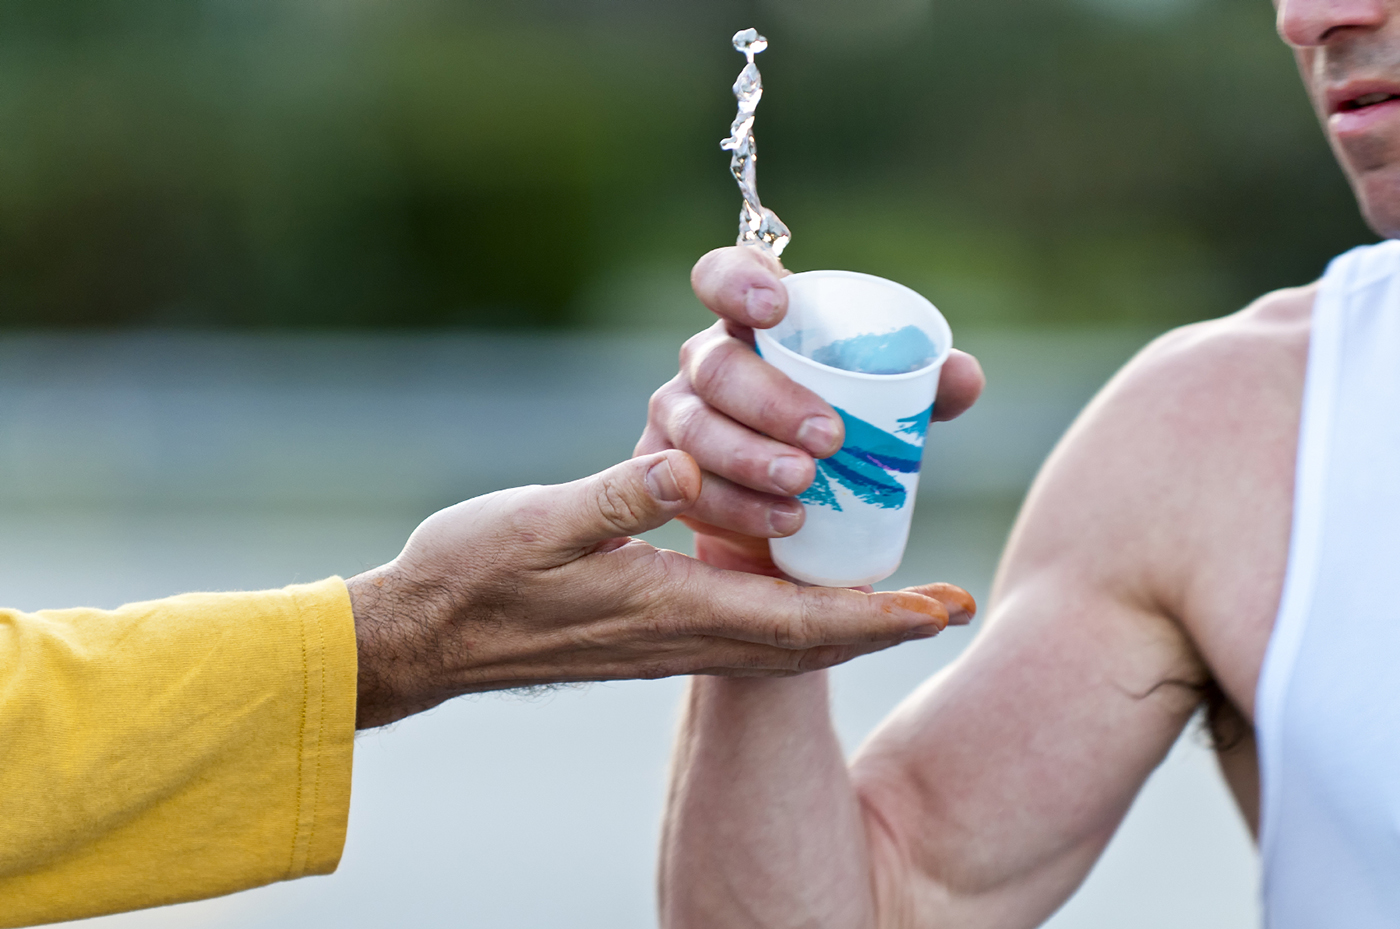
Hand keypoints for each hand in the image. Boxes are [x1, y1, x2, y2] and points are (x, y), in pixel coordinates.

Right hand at [346, 449, 972, 727]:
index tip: (943, 608)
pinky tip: (798, 583)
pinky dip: (793, 616)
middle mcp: (682, 636)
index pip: (799, 625)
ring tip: (896, 597)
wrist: (424, 636)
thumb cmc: (473, 577)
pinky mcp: (649, 631)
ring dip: (845, 624)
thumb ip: (614, 498)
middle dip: (882, 626)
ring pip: (782, 644)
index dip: (878, 617)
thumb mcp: (538, 524)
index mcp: (669, 613)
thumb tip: (681, 466)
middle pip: (809, 645)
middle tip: (944, 605)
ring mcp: (667, 640)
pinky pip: (746, 633)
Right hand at [635, 245, 985, 575]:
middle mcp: (706, 363)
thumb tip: (961, 375)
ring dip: (750, 458)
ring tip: (804, 485)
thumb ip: (926, 386)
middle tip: (828, 436)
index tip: (775, 309)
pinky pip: (688, 490)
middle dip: (770, 401)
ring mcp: (678, 417)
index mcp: (752, 324)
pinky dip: (737, 508)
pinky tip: (783, 521)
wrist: (799, 515)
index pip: (722, 276)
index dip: (738, 282)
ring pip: (697, 431)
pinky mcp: (668, 477)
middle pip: (716, 366)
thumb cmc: (841, 431)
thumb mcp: (886, 406)